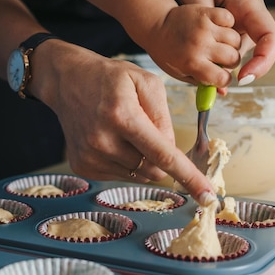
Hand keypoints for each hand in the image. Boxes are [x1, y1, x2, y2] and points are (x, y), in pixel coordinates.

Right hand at [31, 40, 216, 205]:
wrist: (66, 81)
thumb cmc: (109, 78)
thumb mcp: (145, 82)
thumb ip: (164, 117)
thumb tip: (171, 150)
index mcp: (122, 116)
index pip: (163, 155)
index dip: (189, 177)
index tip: (208, 197)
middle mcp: (103, 141)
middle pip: (153, 169)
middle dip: (161, 157)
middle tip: (148, 131)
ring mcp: (90, 156)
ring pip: (138, 176)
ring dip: (142, 159)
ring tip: (124, 131)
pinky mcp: (82, 166)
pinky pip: (120, 176)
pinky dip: (125, 162)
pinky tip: (112, 139)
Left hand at [144, 3, 241, 89]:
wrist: (155, 26)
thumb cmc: (168, 53)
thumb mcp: (181, 72)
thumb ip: (202, 82)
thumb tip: (224, 92)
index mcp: (192, 64)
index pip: (223, 78)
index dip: (224, 79)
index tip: (220, 75)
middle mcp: (199, 46)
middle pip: (233, 58)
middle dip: (231, 61)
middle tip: (222, 59)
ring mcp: (203, 28)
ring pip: (235, 39)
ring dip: (231, 43)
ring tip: (220, 44)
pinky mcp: (205, 12)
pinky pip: (229, 19)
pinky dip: (227, 23)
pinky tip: (218, 28)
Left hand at [172, 0, 274, 85]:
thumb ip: (202, 7)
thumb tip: (204, 35)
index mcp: (249, 5)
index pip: (270, 37)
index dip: (263, 61)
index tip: (242, 77)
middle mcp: (251, 20)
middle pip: (256, 55)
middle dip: (236, 72)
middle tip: (210, 83)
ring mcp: (243, 28)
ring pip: (238, 59)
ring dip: (220, 69)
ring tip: (197, 70)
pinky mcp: (232, 35)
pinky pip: (226, 56)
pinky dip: (213, 65)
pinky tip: (197, 65)